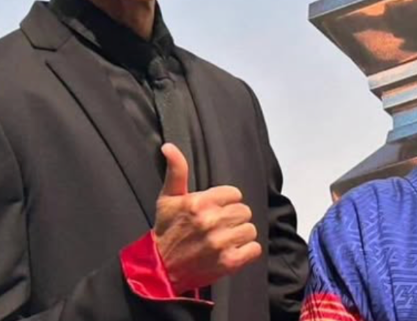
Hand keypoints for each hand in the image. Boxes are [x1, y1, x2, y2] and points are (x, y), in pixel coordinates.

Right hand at [152, 143, 261, 292]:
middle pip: (244, 211)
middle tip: (218, 227)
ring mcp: (220, 243)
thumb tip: (169, 147)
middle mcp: (210, 222)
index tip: (214, 210)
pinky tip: (232, 251)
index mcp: (198, 203)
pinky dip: (247, 252)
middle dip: (233, 218)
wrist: (161, 269)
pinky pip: (254, 249)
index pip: (235, 194)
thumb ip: (176, 171)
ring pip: (250, 229)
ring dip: (240, 235)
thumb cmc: (167, 231)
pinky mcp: (229, 262)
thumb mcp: (167, 198)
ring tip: (224, 239)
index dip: (226, 202)